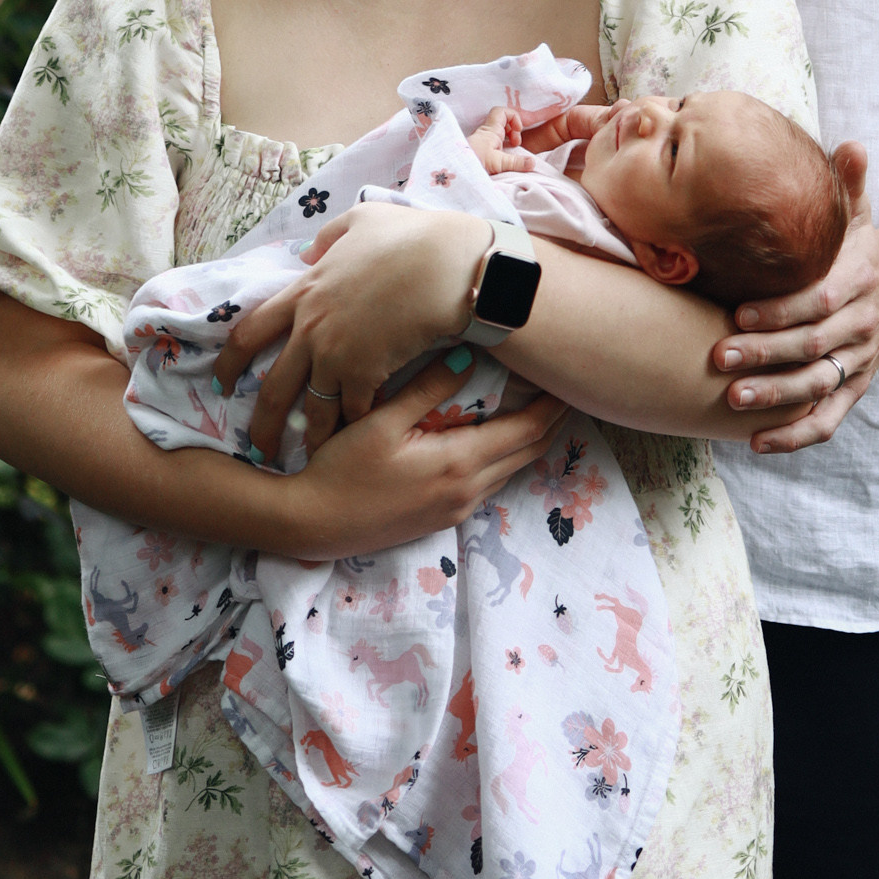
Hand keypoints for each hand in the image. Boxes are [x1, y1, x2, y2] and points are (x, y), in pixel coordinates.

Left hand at [216, 201, 493, 462]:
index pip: (250, 332)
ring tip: (311, 457)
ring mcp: (336, 354)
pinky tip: (357, 438)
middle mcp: (311, 328)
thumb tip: (309, 253)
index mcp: (304, 292)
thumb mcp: (360, 222)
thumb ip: (329, 237)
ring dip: (311, 435)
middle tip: (258, 446)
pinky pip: (353, 410)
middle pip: (274, 386)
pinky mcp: (366, 373)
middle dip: (263, 421)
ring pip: (314, 408)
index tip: (222, 384)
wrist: (445, 263)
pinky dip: (355, 425)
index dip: (230, 362)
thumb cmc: (409, 238)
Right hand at [268, 368, 566, 561]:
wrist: (313, 524)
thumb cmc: (341, 469)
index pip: (528, 431)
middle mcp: (468, 491)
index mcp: (459, 463)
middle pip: (529, 453)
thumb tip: (468, 355)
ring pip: (510, 470)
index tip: (565, 378)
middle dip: (549, 421)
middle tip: (561, 387)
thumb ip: (427, 389)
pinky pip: (488, 484)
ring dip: (527, 440)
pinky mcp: (442, 519)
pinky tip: (492, 438)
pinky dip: (502, 457)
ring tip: (534, 406)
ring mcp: (456, 509)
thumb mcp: (381, 421)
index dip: (552, 404)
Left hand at [466, 104, 539, 176]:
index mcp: (491, 130)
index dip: (513, 117)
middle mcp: (486, 133)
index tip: (518, 132)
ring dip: (508, 140)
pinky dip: (502, 147)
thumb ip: (517, 162)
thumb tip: (533, 163)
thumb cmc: (474, 162)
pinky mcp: (481, 150)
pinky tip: (504, 158)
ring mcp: (483, 141)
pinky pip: (495, 143)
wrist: (455, 171)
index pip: (502, 112)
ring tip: (512, 151)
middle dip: (513, 131)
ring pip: (499, 133)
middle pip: (503, 122)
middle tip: (516, 144)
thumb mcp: (498, 163)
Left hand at [714, 146, 878, 455]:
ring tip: (732, 401)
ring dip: (777, 397)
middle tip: (718, 357)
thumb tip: (850, 146)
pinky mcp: (856, 385)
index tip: (738, 311)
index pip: (822, 299)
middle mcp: (863, 323)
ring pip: (820, 385)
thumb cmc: (862, 243)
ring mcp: (860, 358)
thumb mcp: (859, 211)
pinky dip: (797, 435)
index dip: (782, 309)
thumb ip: (850, 183)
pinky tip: (757, 443)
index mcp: (860, 278)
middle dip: (766, 353)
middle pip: (815, 345)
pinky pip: (830, 418)